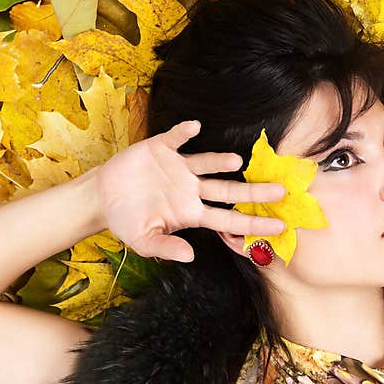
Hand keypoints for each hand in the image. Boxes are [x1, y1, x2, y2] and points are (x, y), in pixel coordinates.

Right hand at [95, 120, 286, 262]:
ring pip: (206, 163)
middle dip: (254, 191)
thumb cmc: (127, 221)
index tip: (279, 227)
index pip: (229, 218)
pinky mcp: (161, 149)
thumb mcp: (144, 241)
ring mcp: (179, 168)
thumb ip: (166, 248)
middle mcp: (192, 189)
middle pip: (229, 189)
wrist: (102, 198)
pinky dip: (184, 133)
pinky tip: (194, 127)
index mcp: (192, 212)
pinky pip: (176, 139)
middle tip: (280, 191)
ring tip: (235, 161)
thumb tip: (190, 256)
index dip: (253, 222)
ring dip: (219, 161)